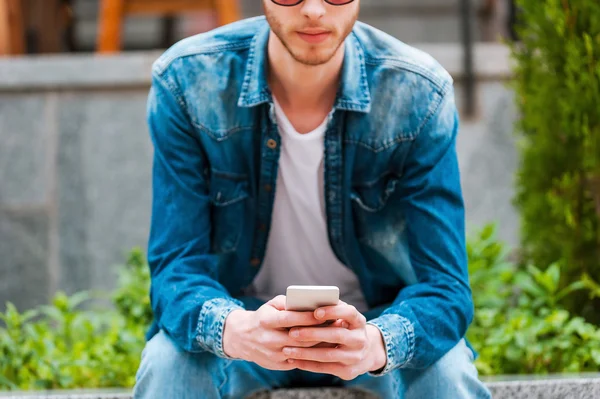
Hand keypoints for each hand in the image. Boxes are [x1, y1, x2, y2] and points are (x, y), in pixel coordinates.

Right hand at [222, 295, 342, 370]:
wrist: (243, 338)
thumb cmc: (263, 317)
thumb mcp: (271, 305)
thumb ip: (288, 303)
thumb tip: (309, 302)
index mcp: (266, 321)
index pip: (290, 319)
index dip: (308, 316)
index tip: (324, 312)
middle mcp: (268, 339)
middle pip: (299, 337)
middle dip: (319, 331)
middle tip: (337, 323)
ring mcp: (273, 354)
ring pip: (302, 350)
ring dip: (320, 343)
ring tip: (336, 334)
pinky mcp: (278, 365)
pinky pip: (300, 359)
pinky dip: (313, 353)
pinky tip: (326, 346)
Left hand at [282, 301, 386, 379]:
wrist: (365, 354)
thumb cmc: (345, 329)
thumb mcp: (344, 318)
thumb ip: (330, 310)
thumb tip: (306, 303)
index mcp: (359, 322)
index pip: (349, 313)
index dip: (333, 312)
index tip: (315, 312)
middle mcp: (360, 339)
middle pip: (336, 335)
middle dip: (312, 334)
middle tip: (292, 332)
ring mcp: (355, 357)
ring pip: (328, 354)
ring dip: (305, 353)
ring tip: (287, 349)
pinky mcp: (348, 371)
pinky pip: (324, 368)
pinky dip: (307, 364)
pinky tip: (293, 360)